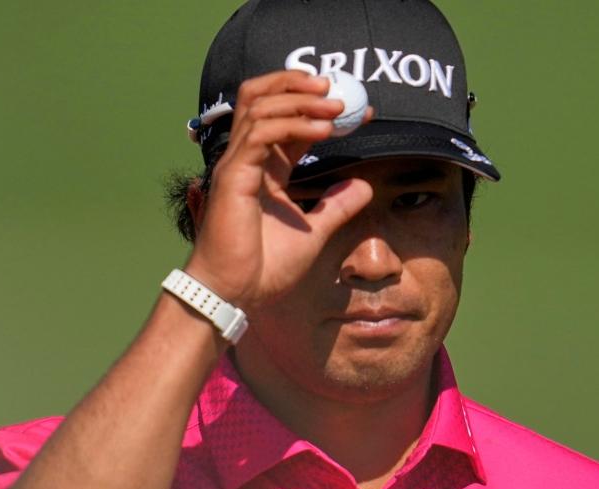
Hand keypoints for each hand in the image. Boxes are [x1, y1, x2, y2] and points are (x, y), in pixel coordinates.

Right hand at [183, 70, 374, 312]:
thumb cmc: (263, 267)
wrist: (236, 293)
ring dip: (300, 100)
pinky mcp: (233, 176)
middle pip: (262, 96)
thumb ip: (336, 206)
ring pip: (259, 106)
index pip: (288, 119)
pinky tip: (322, 132)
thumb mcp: (314, 232)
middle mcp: (247, 158)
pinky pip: (260, 134)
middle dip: (299, 84)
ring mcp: (237, 163)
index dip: (321, 107)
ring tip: (336, 109)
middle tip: (338, 90)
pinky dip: (292, 125)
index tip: (360, 111)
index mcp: (264, 167)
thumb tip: (365, 185)